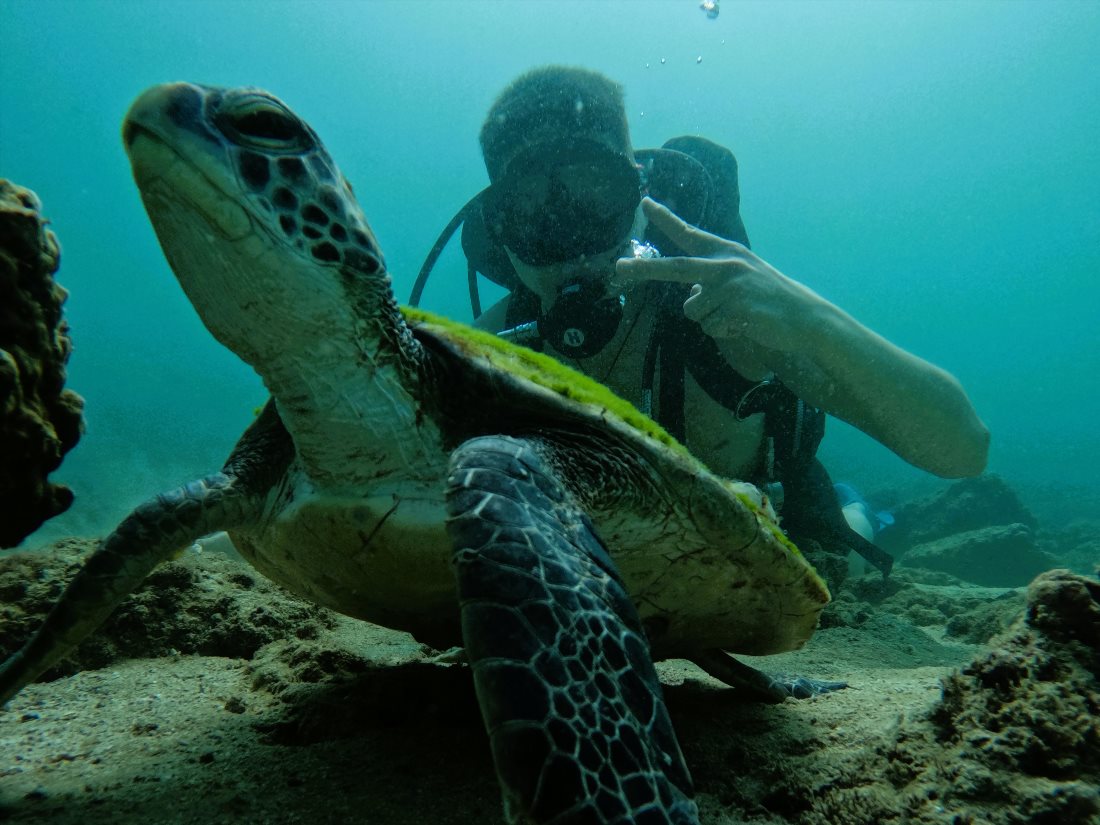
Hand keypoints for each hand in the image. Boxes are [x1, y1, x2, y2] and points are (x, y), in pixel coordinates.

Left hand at [615, 198, 814, 351]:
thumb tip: (691, 294)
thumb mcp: (742, 278)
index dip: (666, 219)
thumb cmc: (769, 299)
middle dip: (644, 268)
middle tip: (618, 268)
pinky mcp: (736, 309)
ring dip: (709, 320)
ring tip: (735, 316)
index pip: (690, 233)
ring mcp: (730, 286)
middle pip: (676, 267)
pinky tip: (744, 325)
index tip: (644, 203)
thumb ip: (713, 280)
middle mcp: (726, 264)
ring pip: (693, 310)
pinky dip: (724, 332)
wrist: (804, 317)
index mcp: (726, 253)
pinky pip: (710, 327)